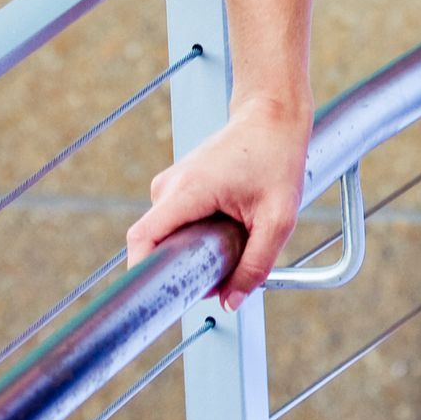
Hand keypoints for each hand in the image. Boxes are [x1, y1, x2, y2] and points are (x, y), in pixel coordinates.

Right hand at [125, 96, 311, 311]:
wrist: (272, 116)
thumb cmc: (277, 159)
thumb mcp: (278, 219)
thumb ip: (256, 264)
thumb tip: (230, 303)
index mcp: (187, 191)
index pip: (142, 239)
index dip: (142, 273)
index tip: (160, 297)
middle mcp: (169, 186)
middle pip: (157, 244)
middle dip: (183, 266)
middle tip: (221, 270)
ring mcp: (170, 184)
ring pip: (169, 235)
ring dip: (195, 248)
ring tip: (233, 236)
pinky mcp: (177, 186)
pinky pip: (176, 223)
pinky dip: (197, 234)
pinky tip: (227, 225)